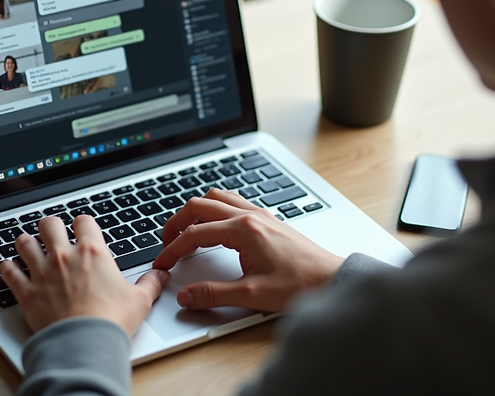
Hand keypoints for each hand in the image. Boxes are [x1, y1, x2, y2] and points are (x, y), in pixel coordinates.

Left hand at [0, 215, 169, 334]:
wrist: (84, 343)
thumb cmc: (111, 321)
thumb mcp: (139, 301)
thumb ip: (150, 284)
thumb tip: (161, 275)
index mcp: (93, 253)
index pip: (84, 222)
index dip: (83, 224)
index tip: (83, 229)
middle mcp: (64, 257)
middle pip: (50, 225)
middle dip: (51, 226)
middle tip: (53, 232)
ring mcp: (42, 273)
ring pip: (25, 244)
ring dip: (26, 242)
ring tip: (27, 244)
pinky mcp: (26, 292)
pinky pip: (9, 273)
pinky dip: (7, 268)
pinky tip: (8, 267)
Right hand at [152, 189, 343, 311]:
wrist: (332, 280)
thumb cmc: (300, 284)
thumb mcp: (252, 294)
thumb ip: (214, 294)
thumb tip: (187, 296)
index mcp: (243, 230)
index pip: (194, 233)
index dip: (172, 249)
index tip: (163, 263)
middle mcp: (251, 216)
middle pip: (200, 205)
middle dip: (177, 222)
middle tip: (166, 242)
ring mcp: (260, 215)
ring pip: (217, 197)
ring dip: (197, 211)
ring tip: (186, 231)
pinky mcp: (268, 220)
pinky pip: (233, 202)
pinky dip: (215, 210)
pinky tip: (215, 228)